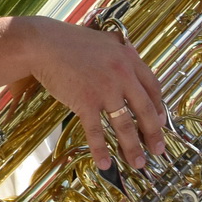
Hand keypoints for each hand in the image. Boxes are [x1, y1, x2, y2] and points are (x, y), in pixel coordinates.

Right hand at [26, 18, 165, 169]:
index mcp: (128, 59)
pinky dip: (100, 149)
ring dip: (132, 147)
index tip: (160, 122)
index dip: (158, 108)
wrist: (42, 45)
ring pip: (125, 125)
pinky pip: (96, 130)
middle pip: (145, 110)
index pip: (153, 88)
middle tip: (157, 149)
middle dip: (153, 134)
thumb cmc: (68, 41)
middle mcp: (122, 75)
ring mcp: (104, 90)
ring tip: (137, 163)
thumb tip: (129, 53)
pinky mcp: (85, 102)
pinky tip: (105, 163)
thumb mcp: (103, 39)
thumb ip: (119, 48)